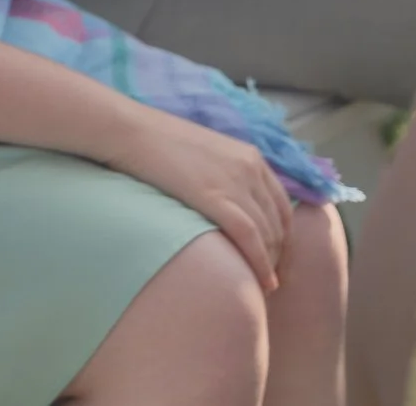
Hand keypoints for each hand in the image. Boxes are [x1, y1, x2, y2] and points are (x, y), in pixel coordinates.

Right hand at [109, 109, 291, 290]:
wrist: (132, 131)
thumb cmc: (158, 141)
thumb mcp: (205, 152)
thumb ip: (224, 172)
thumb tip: (225, 199)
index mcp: (250, 155)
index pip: (282, 204)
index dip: (283, 235)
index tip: (276, 256)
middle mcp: (251, 168)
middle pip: (278, 222)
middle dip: (279, 253)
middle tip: (270, 276)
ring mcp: (235, 183)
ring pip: (268, 233)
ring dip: (270, 263)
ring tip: (263, 284)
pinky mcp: (216, 199)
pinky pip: (250, 238)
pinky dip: (260, 263)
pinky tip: (263, 282)